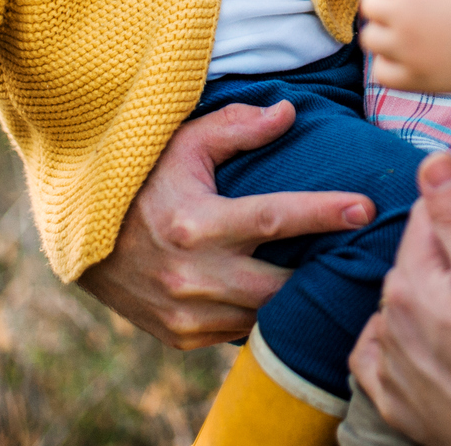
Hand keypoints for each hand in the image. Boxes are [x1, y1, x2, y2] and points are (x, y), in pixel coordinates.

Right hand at [76, 102, 377, 348]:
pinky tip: (277, 291)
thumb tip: (289, 113)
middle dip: (322, 271)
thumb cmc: (141, 184)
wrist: (84, 242)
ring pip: (266, 315)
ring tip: (324, 272)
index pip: (274, 219)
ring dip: (294, 296)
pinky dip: (261, 313)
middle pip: (282, 284)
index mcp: (195, 223)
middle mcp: (192, 275)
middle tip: (358, 252)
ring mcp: (187, 313)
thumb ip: (235, 127)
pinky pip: (241, 331)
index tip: (366, 207)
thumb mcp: (181, 145)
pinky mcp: (183, 337)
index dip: (324, 213)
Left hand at [352, 153, 450, 445]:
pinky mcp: (396, 401)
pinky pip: (377, 356)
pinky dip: (392, 338)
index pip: (432, 211)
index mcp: (413, 282)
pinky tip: (412, 336)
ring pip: (401, 302)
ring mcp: (391, 363)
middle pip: (417, 255)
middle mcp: (391, 319)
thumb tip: (433, 160)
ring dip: (429, 283)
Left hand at [358, 0, 450, 92]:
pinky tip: (409, 57)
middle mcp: (402, 12)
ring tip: (411, 34)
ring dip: (385, 34)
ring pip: (370, 38)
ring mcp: (405, 48)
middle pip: (369, 4)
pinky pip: (381, 72)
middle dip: (386, 2)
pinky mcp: (415, 77)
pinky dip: (391, 64)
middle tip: (412, 9)